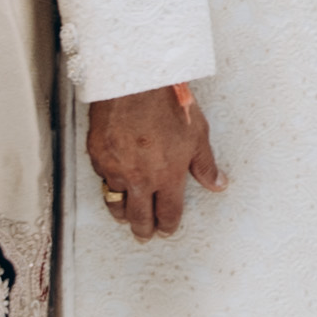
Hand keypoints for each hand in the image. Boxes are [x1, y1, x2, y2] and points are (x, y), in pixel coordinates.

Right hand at [86, 84, 223, 242]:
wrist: (135, 82)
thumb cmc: (168, 103)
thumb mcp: (197, 134)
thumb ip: (205, 165)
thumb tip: (218, 184)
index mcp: (167, 176)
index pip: (167, 213)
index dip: (168, 226)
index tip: (167, 230)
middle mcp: (139, 179)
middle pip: (139, 217)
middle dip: (143, 229)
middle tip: (145, 235)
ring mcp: (115, 168)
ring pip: (116, 202)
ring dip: (122, 213)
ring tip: (126, 217)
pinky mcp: (97, 155)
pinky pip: (102, 178)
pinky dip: (108, 183)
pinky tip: (112, 182)